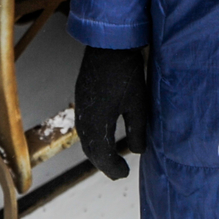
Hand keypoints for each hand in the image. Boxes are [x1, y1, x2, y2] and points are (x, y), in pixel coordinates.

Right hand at [74, 46, 147, 179]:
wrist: (109, 44)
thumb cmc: (126, 72)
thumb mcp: (138, 103)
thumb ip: (137, 130)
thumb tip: (138, 151)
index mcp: (96, 124)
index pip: (102, 156)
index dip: (113, 168)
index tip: (125, 174)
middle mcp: (84, 119)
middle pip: (91, 150)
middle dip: (104, 163)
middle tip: (119, 170)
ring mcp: (80, 107)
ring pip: (86, 139)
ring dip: (98, 151)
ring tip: (112, 156)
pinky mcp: (81, 96)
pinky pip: (84, 126)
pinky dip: (94, 137)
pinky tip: (104, 134)